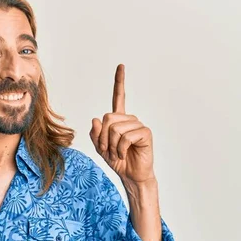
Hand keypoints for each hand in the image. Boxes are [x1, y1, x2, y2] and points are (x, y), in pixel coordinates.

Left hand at [89, 64, 155, 183]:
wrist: (131, 175)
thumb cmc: (117, 160)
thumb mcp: (100, 147)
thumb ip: (95, 134)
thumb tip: (96, 119)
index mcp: (119, 119)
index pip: (119, 97)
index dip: (119, 81)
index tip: (121, 66)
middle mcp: (129, 119)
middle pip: (108, 118)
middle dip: (103, 137)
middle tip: (108, 150)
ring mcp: (138, 125)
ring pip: (115, 129)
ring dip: (112, 146)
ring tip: (118, 153)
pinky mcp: (145, 133)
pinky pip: (125, 137)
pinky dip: (121, 149)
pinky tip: (126, 154)